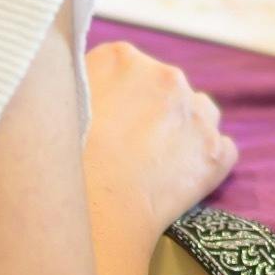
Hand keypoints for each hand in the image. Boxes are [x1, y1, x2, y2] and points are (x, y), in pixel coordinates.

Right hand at [81, 41, 237, 244]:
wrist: (95, 214)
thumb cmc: (65, 165)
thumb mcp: (54, 106)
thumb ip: (74, 83)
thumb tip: (78, 82)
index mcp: (121, 59)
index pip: (124, 67)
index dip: (114, 95)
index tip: (104, 119)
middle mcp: (166, 76)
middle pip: (164, 88)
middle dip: (150, 111)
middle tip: (126, 147)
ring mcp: (197, 113)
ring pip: (199, 112)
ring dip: (184, 130)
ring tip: (157, 162)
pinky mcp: (216, 151)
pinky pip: (220, 149)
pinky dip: (205, 162)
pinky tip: (180, 180)